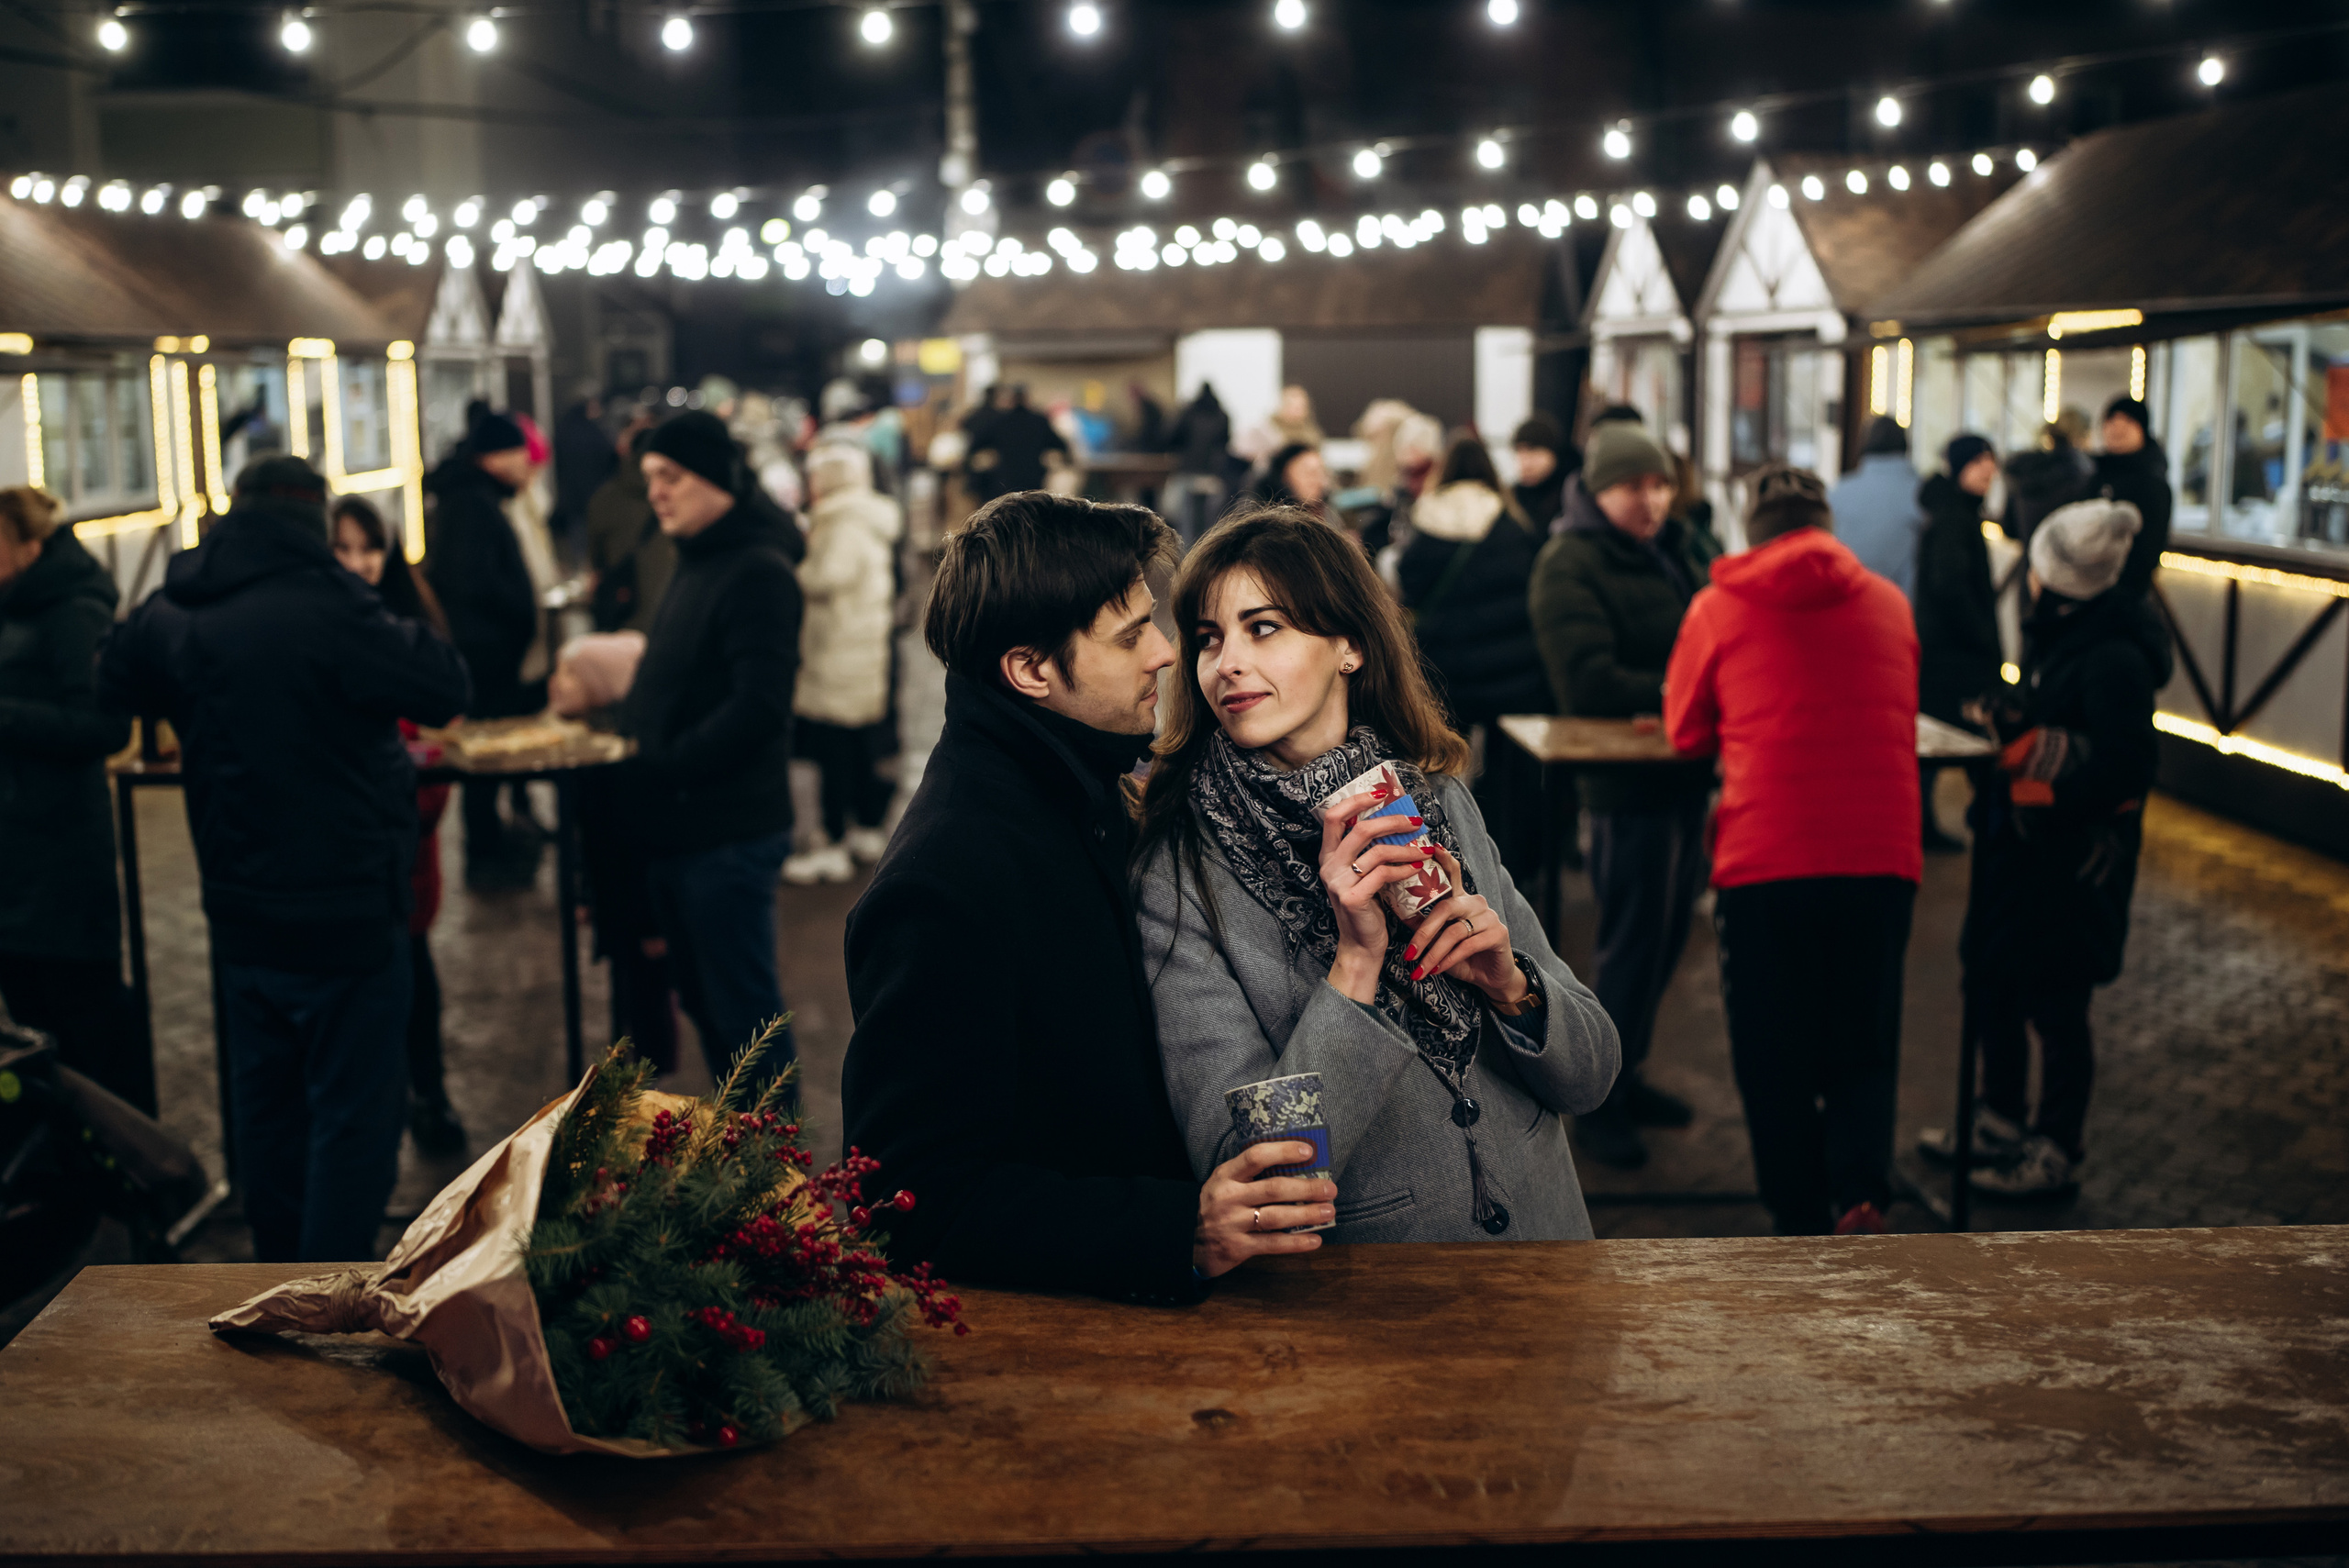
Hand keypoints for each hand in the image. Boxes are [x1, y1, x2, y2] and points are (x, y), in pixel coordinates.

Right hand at [1193, 1140, 1335, 1278]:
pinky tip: (1315, 1240)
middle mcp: (1229, 1198)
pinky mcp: (1238, 1248)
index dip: (1283, 1152)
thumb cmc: (1215, 1207)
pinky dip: (1296, 1243)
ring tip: (1328, 1211)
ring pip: (1276, 1217)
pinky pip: (1272, 1245)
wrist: (1185, 1241)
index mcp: (1226, 1176)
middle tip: (1330, 1188)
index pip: (1256, 1157)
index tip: (1308, 1151)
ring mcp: (1232, 1224)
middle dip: (1306, 1188)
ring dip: (1306, 1214)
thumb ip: (1249, 1175)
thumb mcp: (1223, 1183)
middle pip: (1273, 1188)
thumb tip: (1295, 1167)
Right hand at [1316, 789, 1429, 1000]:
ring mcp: (1339, 883)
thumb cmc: (1367, 906)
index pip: (1334, 816)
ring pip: (1377, 852)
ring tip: (1424, 848)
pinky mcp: (1353, 899)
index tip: (1381, 793)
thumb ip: (1368, 850)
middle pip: (1360, 829)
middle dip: (1392, 820)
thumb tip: (1397, 820)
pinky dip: (1404, 869)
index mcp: (1328, 856)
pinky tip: (1417, 868)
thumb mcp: (1362, 874)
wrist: (1361, 945)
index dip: (1357, 800)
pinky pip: (1384, 875)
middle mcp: (1329, 867)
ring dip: (1406, 848)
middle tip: (1416, 821)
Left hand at [1400, 845, 1523, 1004]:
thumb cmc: (1461, 955)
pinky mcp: (1498, 934)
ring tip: (1420, 969)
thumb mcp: (1439, 939)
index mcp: (1461, 899)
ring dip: (1434, 953)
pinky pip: (1467, 945)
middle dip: (1424, 932)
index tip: (1432, 848)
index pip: (1453, 874)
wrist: (1491, 977)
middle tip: (1409, 953)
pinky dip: (1449, 960)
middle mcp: (1476, 903)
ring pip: (1454, 931)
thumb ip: (1422, 923)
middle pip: (1446, 907)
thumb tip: (1398, 911)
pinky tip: (1437, 970)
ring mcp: (1489, 917)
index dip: (1444, 860)